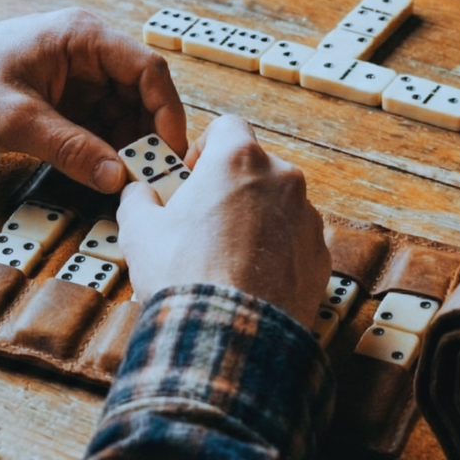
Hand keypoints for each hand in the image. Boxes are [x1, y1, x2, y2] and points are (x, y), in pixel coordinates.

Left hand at [0, 8, 185, 192]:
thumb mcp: (16, 120)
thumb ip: (70, 148)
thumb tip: (118, 179)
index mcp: (84, 37)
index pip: (149, 70)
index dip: (167, 113)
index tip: (169, 154)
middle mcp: (89, 51)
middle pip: (142, 93)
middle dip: (148, 135)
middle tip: (151, 177)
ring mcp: (79, 74)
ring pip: (125, 112)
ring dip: (128, 145)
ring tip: (125, 180)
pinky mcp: (67, 97)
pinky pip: (101, 123)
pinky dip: (106, 148)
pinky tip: (102, 173)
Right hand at [117, 115, 329, 327]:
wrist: (227, 333)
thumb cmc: (183, 274)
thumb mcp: (139, 229)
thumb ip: (139, 199)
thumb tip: (138, 193)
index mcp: (237, 159)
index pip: (227, 126)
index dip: (205, 147)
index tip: (192, 175)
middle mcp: (281, 178)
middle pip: (254, 168)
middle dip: (230, 189)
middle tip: (203, 221)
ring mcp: (306, 217)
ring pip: (278, 205)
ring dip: (256, 221)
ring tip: (226, 257)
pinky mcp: (320, 255)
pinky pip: (295, 242)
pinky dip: (277, 253)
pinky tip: (250, 280)